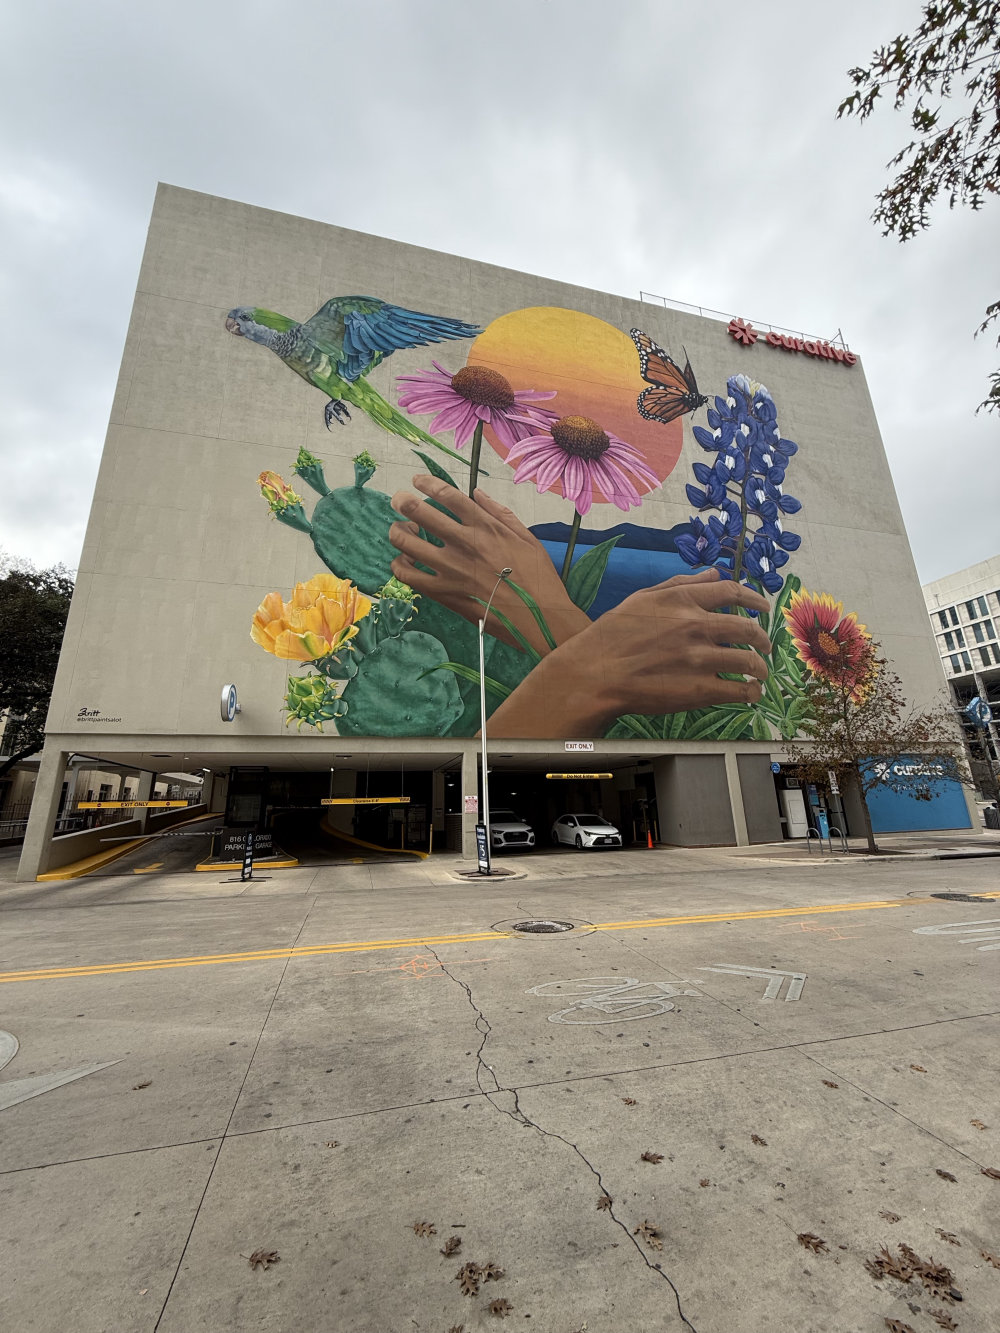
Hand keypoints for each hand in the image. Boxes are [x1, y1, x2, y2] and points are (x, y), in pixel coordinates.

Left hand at [388, 475, 590, 654]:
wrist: (538, 617)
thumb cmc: (538, 578)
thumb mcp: (526, 537)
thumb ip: (499, 512)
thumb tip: (476, 492)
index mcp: (485, 526)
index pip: (448, 495)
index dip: (427, 483)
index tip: (417, 480)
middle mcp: (464, 543)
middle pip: (420, 512)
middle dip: (402, 501)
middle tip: (398, 500)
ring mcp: (450, 569)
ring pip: (407, 542)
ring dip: (398, 531)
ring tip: (400, 530)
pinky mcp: (443, 593)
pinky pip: (409, 575)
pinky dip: (399, 565)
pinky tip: (403, 561)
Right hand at [486, 569, 771, 737]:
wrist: (595, 674)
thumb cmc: (612, 635)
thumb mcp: (643, 599)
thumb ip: (681, 584)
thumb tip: (714, 574)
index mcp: (683, 600)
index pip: (731, 592)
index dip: (754, 599)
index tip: (764, 608)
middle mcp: (697, 626)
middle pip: (747, 628)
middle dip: (762, 638)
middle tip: (766, 645)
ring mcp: (701, 659)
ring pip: (748, 661)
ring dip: (760, 668)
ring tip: (761, 673)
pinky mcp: (700, 690)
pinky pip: (739, 691)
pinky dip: (751, 692)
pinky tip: (751, 693)